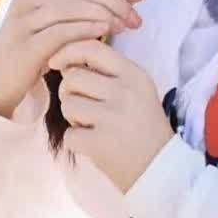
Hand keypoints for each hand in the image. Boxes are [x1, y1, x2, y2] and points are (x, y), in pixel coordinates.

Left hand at [48, 36, 175, 193]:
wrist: (161, 168)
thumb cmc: (143, 128)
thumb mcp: (136, 91)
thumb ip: (108, 73)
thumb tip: (66, 61)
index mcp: (134, 75)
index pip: (92, 49)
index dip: (67, 52)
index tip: (56, 62)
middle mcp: (125, 92)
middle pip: (72, 77)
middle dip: (69, 92)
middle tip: (84, 108)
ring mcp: (112, 117)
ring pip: (67, 104)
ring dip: (72, 117)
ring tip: (92, 127)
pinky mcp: (100, 142)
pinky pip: (69, 134)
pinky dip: (76, 142)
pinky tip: (95, 145)